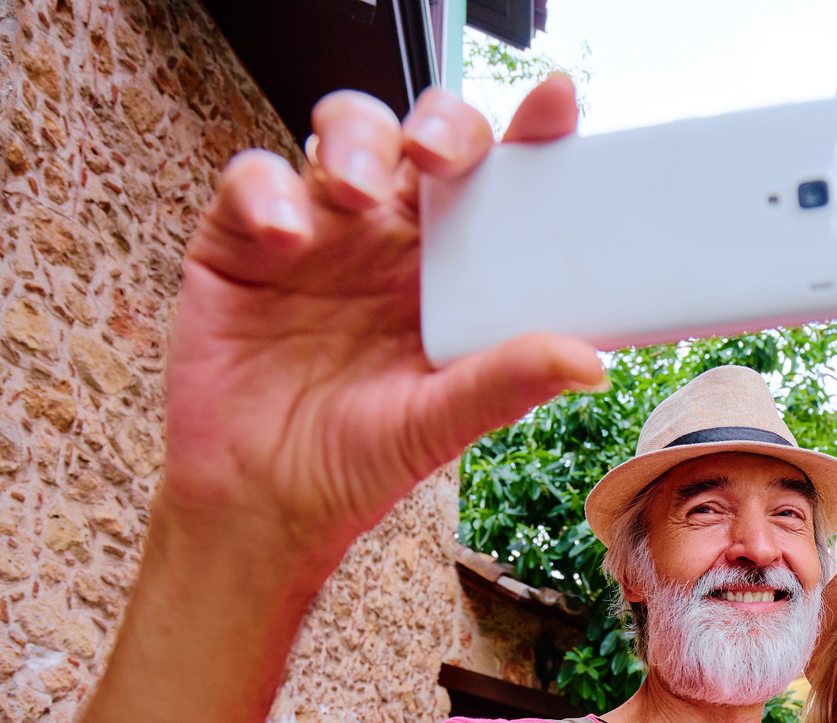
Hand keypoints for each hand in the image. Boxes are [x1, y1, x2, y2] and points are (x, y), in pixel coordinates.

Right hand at [164, 77, 606, 571]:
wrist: (259, 503)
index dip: (529, 134)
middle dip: (439, 124)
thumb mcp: (439, 423)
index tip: (557, 105)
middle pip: (423, 135)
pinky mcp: (242, 238)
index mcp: (453, 268)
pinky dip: (269, 190)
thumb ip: (507, 380)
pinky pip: (253, 180)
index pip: (499, 182)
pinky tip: (285, 235)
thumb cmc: (357, 460)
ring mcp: (318, 229)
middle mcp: (390, 235)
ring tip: (360, 195)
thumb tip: (594, 362)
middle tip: (438, 156)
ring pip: (345, 133)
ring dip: (358, 143)